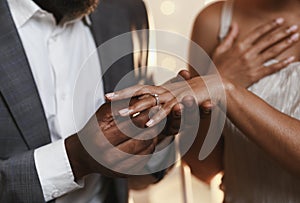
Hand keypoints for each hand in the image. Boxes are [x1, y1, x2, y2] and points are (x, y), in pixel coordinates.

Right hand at [66, 101, 160, 178]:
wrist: (83, 154)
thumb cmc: (95, 129)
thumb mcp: (103, 113)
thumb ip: (121, 104)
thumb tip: (142, 97)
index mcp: (102, 137)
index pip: (133, 124)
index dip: (146, 115)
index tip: (152, 107)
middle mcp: (108, 155)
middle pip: (142, 138)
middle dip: (152, 126)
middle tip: (157, 117)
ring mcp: (117, 167)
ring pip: (145, 149)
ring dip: (153, 136)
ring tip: (153, 126)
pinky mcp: (124, 173)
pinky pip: (145, 159)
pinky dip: (150, 147)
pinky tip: (148, 139)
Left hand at [106, 75, 223, 126]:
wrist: (214, 87)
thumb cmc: (193, 94)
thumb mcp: (173, 99)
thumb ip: (162, 104)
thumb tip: (149, 109)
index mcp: (160, 89)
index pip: (137, 89)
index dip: (123, 92)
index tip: (107, 96)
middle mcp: (163, 90)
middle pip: (139, 91)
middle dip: (122, 96)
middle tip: (106, 99)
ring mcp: (171, 96)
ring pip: (150, 102)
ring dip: (135, 108)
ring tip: (120, 114)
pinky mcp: (182, 103)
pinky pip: (167, 112)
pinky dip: (157, 117)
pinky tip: (147, 125)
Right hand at [213, 18, 298, 87]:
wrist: (217, 85)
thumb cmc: (216, 68)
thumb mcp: (219, 50)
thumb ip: (229, 37)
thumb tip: (234, 25)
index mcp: (239, 46)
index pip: (258, 33)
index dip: (270, 26)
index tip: (279, 21)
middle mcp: (248, 54)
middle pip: (269, 40)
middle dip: (283, 33)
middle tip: (293, 28)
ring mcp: (253, 64)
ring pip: (273, 52)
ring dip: (286, 44)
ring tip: (295, 38)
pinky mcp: (255, 75)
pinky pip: (272, 68)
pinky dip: (282, 64)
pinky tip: (290, 59)